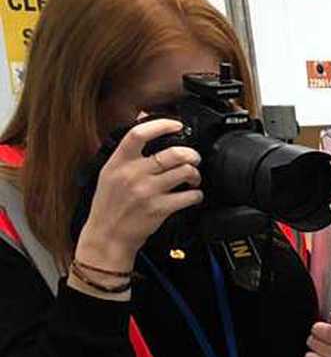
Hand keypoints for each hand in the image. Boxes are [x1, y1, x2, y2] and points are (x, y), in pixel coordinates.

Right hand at [78, 118, 203, 269]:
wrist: (107, 235)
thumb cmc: (109, 204)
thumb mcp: (109, 173)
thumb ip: (126, 151)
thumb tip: (142, 121)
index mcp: (118, 162)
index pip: (139, 134)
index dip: (161, 125)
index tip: (176, 125)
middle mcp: (132, 174)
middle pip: (173, 153)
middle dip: (191, 154)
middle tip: (194, 157)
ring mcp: (147, 192)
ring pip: (185, 172)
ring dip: (195, 174)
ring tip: (193, 177)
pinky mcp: (160, 209)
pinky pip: (189, 196)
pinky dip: (197, 195)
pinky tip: (192, 195)